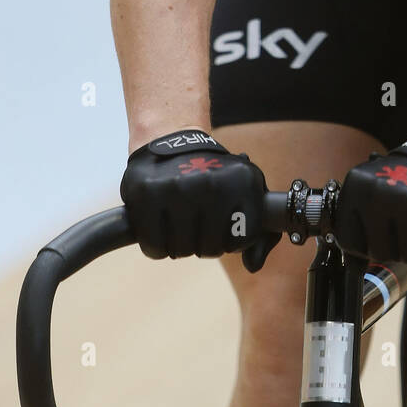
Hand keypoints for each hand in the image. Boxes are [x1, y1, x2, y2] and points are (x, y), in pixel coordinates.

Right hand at [120, 128, 280, 268]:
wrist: (171, 140)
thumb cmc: (213, 175)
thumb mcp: (245, 192)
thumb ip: (260, 233)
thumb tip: (253, 266)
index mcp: (243, 181)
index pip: (243, 240)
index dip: (232, 240)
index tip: (225, 225)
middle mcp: (212, 182)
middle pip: (210, 249)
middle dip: (203, 243)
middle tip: (198, 224)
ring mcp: (177, 187)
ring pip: (182, 250)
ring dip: (179, 245)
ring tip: (180, 223)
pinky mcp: (146, 194)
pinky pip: (154, 247)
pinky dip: (156, 246)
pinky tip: (161, 227)